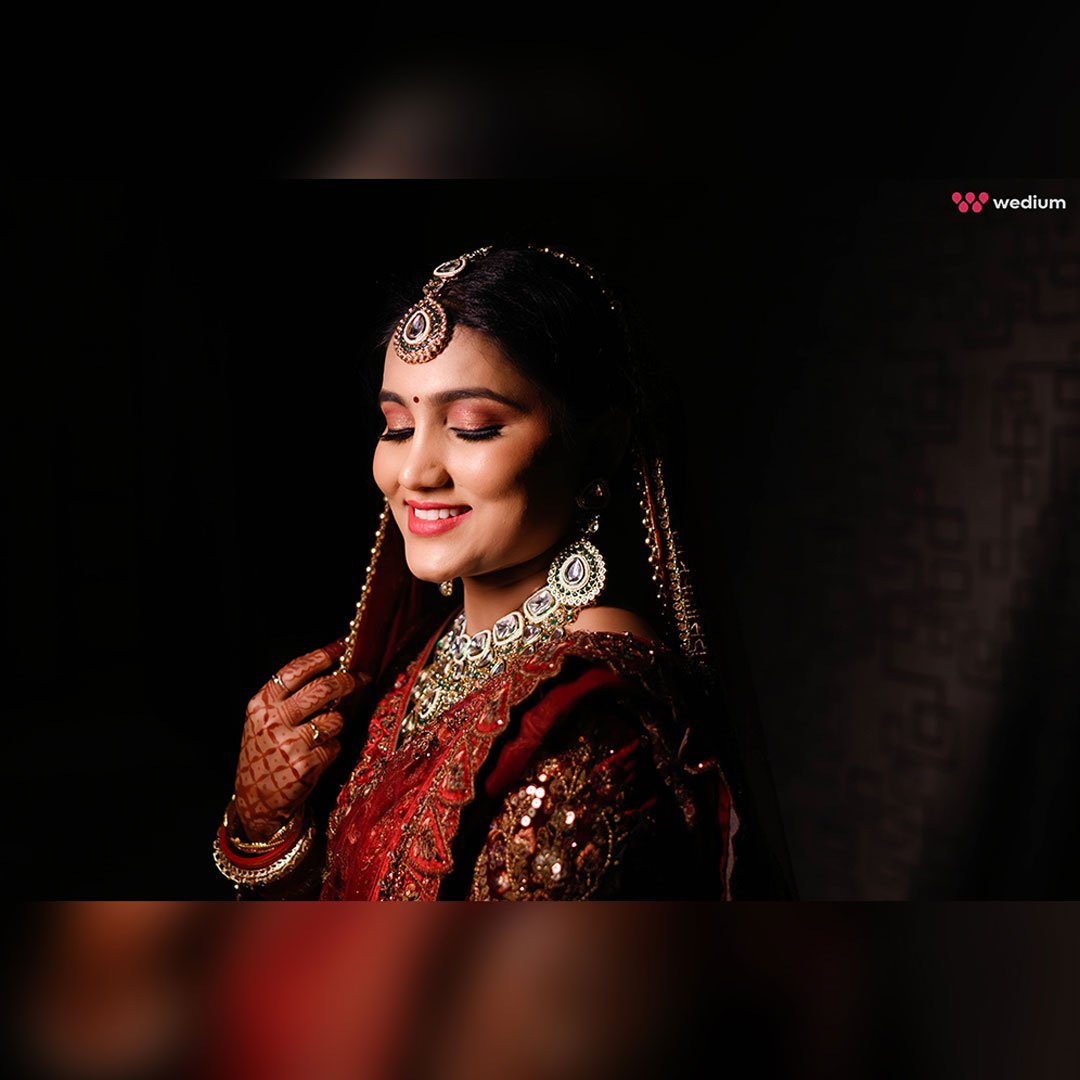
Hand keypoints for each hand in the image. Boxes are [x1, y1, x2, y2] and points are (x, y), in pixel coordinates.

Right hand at [233, 641, 367, 840]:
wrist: (254, 800)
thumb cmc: (266, 753)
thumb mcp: (263, 721)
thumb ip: (288, 698)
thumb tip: (331, 669)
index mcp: (260, 705)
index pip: (294, 671)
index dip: (321, 656)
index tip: (341, 646)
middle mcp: (272, 721)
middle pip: (322, 689)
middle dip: (347, 681)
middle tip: (361, 677)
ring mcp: (288, 743)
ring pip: (334, 719)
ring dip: (336, 725)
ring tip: (320, 736)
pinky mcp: (304, 765)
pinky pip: (334, 746)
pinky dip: (331, 750)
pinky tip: (316, 758)